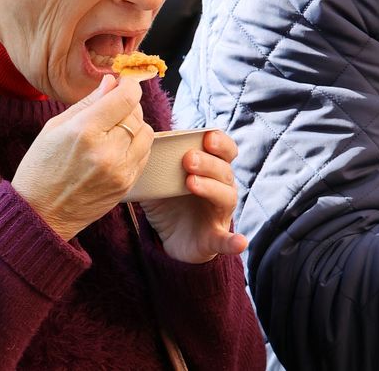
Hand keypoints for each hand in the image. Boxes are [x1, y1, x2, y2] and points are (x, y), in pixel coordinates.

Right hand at [10, 74, 150, 241]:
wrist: (41, 214)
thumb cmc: (41, 168)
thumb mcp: (55, 127)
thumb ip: (87, 102)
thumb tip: (111, 81)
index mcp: (85, 131)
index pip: (126, 98)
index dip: (129, 85)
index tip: (123, 83)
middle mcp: (107, 151)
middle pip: (137, 113)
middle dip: (127, 105)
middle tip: (112, 108)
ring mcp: (120, 170)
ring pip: (147, 133)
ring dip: (134, 126)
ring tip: (114, 130)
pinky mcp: (127, 184)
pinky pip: (144, 154)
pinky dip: (135, 146)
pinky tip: (116, 148)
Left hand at [140, 129, 247, 263]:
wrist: (172, 239)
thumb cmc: (170, 202)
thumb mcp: (159, 180)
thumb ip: (155, 163)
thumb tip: (137, 143)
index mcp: (212, 170)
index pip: (225, 151)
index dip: (220, 142)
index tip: (206, 136)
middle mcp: (222, 189)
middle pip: (224, 171)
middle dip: (208, 162)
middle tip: (187, 159)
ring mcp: (220, 214)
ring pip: (226, 197)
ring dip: (211, 187)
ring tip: (191, 182)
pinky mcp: (215, 238)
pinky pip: (227, 240)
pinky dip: (234, 241)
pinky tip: (240, 243)